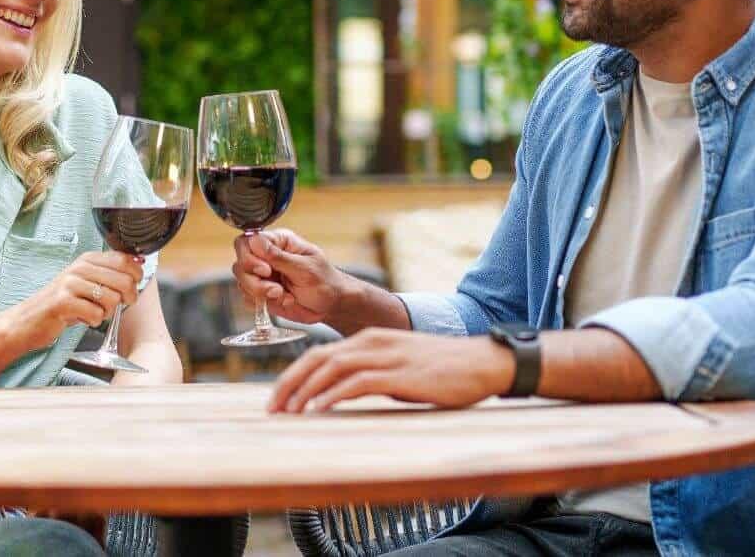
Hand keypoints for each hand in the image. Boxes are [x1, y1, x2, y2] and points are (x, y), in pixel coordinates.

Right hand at [8, 251, 143, 350]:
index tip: (134, 286)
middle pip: (123, 280)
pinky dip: (93, 321)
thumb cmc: (62, 303)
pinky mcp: (63, 302)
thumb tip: (140, 266)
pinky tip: (82, 318)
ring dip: (107, 312)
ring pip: (112, 299)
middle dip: (128, 298)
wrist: (29, 320)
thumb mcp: (86, 282)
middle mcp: (79, 267)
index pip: (125, 260)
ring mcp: (70, 283)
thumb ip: (109, 274)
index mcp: (87, 259)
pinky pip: (96, 314)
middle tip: (117, 305)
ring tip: (93, 312)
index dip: (136, 275)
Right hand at [232, 228, 346, 324]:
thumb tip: (255, 241)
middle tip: (276, 289)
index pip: (247, 242)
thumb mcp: (305, 268)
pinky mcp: (262, 294)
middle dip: (255, 281)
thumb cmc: (325, 282)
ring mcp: (263, 276)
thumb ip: (279, 257)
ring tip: (283, 296)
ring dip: (261, 293)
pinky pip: (248, 298)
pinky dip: (263, 303)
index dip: (250, 257)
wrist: (331, 305)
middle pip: (240, 264)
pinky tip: (283, 301)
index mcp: (278, 242)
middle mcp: (266, 257)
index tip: (266, 270)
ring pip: (242, 283)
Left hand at [268, 329, 515, 412]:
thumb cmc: (443, 370)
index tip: (277, 400)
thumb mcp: (399, 367)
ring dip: (305, 392)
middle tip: (272, 410)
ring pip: (331, 369)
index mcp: (368, 339)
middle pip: (316, 359)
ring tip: (289, 414)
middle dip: (289, 384)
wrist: (482, 361)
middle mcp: (371, 342)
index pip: (318, 355)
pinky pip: (356, 383)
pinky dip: (333, 396)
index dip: (293, 377)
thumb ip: (372, 375)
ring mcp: (385, 356)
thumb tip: (345, 396)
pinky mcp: (399, 374)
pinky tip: (319, 411)